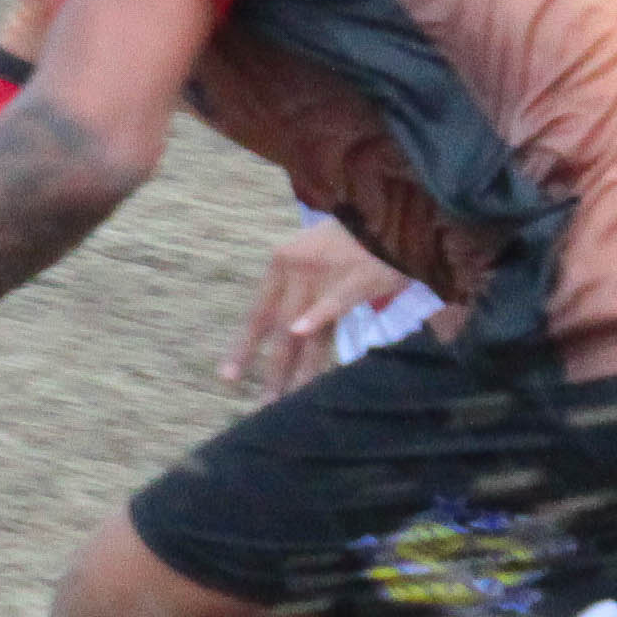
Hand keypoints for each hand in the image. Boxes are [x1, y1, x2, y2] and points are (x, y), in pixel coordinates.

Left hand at [221, 216, 412, 397]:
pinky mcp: (357, 276)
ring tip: (288, 398)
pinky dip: (317, 315)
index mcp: (282, 263)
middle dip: (272, 370)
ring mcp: (326, 273)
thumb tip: (289, 331)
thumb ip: (298, 289)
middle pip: (278, 329)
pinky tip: (302, 332)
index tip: (228, 378)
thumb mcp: (313, 253)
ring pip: (306, 328)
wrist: (389, 210)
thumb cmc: (353, 236)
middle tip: (265, 406)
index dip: (244, 348)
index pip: (257, 314)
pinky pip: (334, 301)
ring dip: (297, 368)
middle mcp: (298, 270)